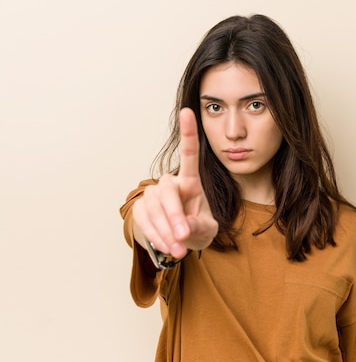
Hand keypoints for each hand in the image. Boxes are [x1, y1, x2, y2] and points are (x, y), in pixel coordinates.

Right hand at [132, 108, 218, 258]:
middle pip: (167, 193)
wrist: (182, 240)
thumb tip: (184, 229)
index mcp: (191, 180)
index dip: (188, 132)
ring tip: (179, 249)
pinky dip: (156, 236)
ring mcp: (153, 195)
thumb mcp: (207, 229)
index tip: (188, 111)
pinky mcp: (141, 208)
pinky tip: (168, 246)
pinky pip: (145, 221)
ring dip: (165, 231)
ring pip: (154, 209)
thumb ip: (199, 226)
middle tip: (183, 236)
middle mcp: (170, 183)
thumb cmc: (199, 227)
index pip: (189, 153)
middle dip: (174, 216)